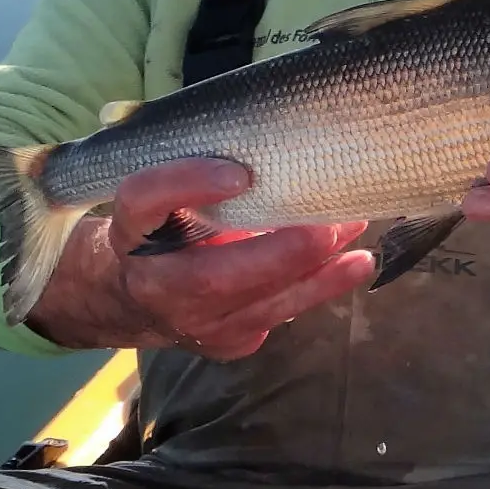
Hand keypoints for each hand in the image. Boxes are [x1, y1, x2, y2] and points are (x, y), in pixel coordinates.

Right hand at [23, 158, 375, 358]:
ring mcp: (188, 324)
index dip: (188, 185)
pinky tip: (351, 266)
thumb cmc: (164, 226)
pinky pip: (274, 319)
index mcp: (131, 229)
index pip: (146, 202)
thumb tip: (281, 145)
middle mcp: (153, 284)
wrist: (131, 296)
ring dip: (318, 275)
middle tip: (332, 225)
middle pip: (212, 277)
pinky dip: (317, 290)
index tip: (240, 173)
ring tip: (358, 245)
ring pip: (256, 309)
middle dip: (282, 253)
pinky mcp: (222, 343)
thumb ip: (204, 175)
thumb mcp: (166, 194)